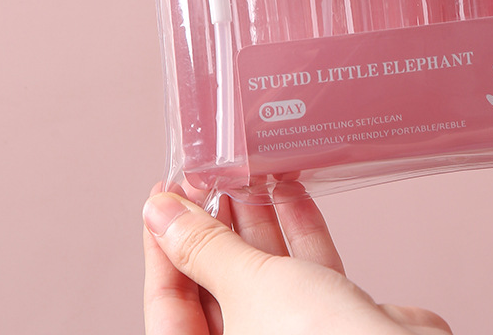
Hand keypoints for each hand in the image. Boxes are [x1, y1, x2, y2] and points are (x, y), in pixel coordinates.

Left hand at [143, 183, 451, 334]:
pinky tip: (293, 192)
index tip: (166, 199)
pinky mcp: (331, 318)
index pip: (168, 300)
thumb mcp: (249, 285)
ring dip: (259, 222)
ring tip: (250, 175)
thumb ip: (205, 248)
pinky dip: (299, 232)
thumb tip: (161, 213)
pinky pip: (304, 270)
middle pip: (215, 284)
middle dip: (216, 227)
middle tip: (213, 177)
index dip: (164, 245)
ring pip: (263, 273)